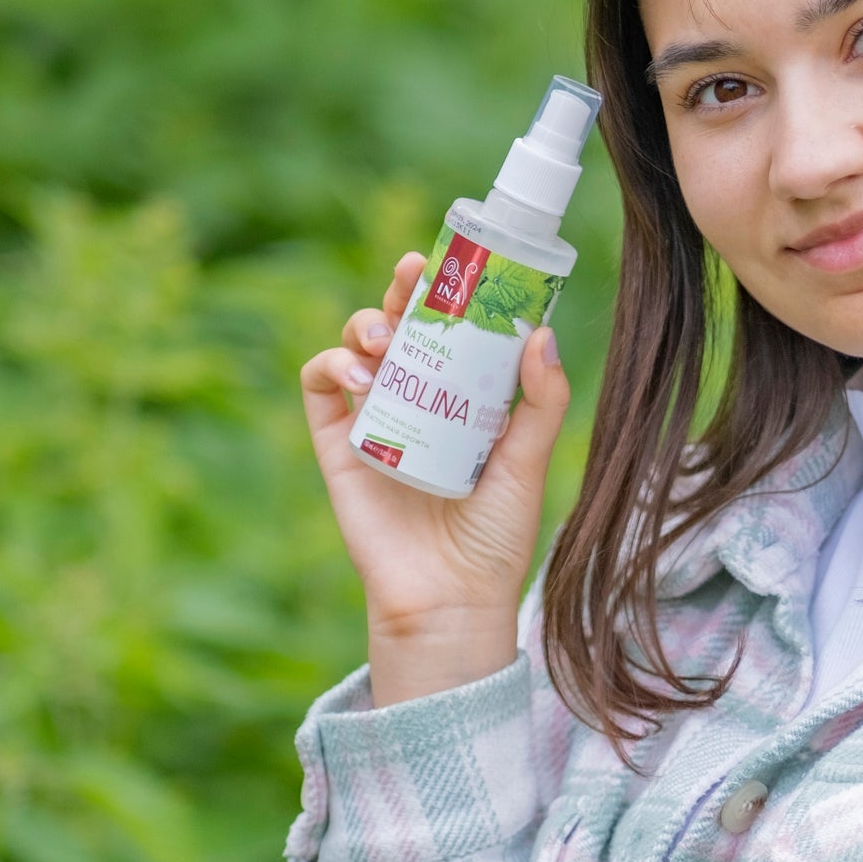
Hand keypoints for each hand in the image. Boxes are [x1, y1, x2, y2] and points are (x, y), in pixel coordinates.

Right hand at [300, 251, 571, 704]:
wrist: (451, 597)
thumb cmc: (495, 536)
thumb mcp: (529, 462)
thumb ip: (541, 403)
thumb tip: (541, 334)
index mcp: (461, 398)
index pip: (451, 329)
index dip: (448, 292)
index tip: (459, 264)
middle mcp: (415, 400)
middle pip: (399, 323)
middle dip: (401, 290)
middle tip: (413, 277)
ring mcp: (373, 419)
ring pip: (356, 346)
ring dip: (365, 324)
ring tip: (387, 338)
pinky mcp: (336, 446)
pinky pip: (321, 388)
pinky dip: (332, 366)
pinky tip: (361, 376)